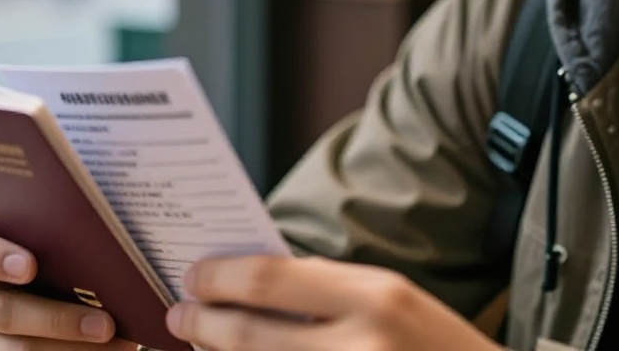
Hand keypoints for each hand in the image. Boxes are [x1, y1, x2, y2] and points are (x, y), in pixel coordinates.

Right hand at [0, 222, 139, 349]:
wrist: (50, 309)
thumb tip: (109, 255)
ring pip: (18, 350)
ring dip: (71, 348)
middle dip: (59, 320)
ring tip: (117, 344)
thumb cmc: (58, 267)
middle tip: (106, 324)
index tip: (30, 266)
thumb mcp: (51, 252)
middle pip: (2, 311)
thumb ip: (62, 245)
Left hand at [166, 256, 501, 350]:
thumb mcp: (395, 302)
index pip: (269, 279)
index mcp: (376, 297)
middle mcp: (361, 346)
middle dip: (202, 323)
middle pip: (248, 333)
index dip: (219, 277)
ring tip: (201, 345)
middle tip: (179, 316)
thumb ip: (328, 291)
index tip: (193, 276)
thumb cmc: (439, 350)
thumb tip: (249, 283)